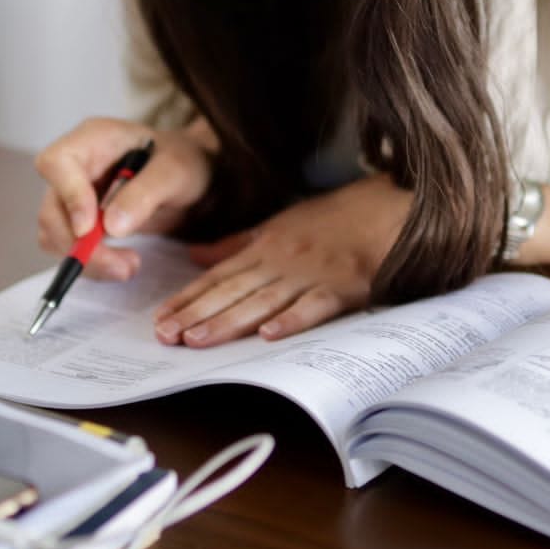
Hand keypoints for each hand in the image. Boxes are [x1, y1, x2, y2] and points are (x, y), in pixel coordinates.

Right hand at [34, 117, 213, 280]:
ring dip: (88, 260)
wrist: (183, 176)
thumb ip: (145, 193)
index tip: (91, 228)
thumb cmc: (180, 161)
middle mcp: (73, 166)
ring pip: (54, 234)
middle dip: (81, 245)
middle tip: (123, 267)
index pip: (56, 163)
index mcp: (92, 139)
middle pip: (52, 208)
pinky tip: (122, 263)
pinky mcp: (76, 220)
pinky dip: (91, 264)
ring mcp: (71, 194)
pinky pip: (67, 247)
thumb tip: (112, 227)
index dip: (69, 197)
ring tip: (130, 266)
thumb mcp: (175, 171)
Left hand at [153, 175, 411, 346]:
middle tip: (164, 335)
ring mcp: (310, 275)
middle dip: (195, 314)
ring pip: (262, 301)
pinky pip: (313, 307)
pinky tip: (268, 335)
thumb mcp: (280, 224)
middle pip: (231, 291)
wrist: (390, 208)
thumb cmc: (336, 218)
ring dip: (228, 321)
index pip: (218, 276)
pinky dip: (291, 320)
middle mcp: (281, 262)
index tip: (159, 318)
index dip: (187, 298)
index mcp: (266, 248)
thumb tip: (194, 257)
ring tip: (197, 340)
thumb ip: (236, 245)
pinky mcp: (341, 288)